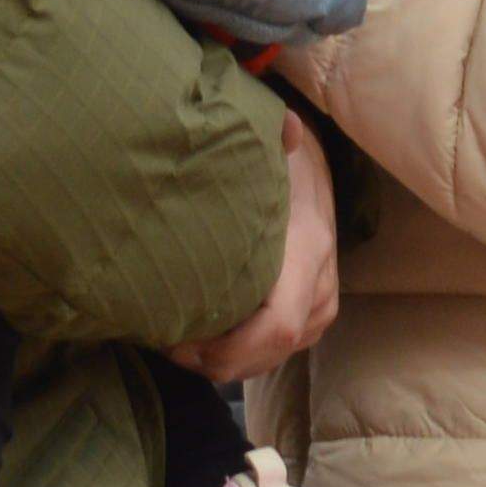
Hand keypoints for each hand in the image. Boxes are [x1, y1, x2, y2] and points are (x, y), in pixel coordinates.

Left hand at [185, 115, 339, 385]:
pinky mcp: (313, 314)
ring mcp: (320, 305)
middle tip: (165, 344)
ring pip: (271, 359)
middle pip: (268, 353)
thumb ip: (272, 139)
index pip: (276, 326)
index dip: (227, 348)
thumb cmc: (282, 159)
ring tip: (175, 341)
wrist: (317, 165)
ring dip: (223, 360)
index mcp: (307, 250)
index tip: (180, 340)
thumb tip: (287, 125)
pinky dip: (239, 353)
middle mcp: (319, 287)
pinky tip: (202, 337)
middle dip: (214, 361)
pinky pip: (275, 351)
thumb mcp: (273, 148)